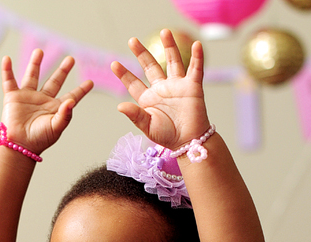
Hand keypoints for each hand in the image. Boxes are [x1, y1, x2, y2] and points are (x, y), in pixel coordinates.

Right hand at [0, 51, 93, 155]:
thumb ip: (65, 115)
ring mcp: (27, 97)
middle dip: (62, 70)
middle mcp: (42, 101)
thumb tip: (71, 101)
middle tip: (71, 59)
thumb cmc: (39, 139)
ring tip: (39, 51)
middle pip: (54, 81)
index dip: (81, 90)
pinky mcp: (13, 98)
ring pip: (32, 76)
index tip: (91, 82)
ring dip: (35, 63)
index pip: (71, 96)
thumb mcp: (56, 128)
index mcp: (55, 108)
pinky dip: (7, 71)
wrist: (19, 145)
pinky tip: (6, 60)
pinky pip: (9, 81)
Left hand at [111, 30, 210, 150]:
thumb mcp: (148, 126)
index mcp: (148, 99)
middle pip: (150, 66)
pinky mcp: (192, 87)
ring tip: (165, 31)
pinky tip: (196, 45)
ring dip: (169, 46)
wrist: (189, 142)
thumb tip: (120, 106)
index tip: (113, 64)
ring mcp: (177, 86)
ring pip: (172, 61)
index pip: (133, 83)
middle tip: (132, 41)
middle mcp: (161, 89)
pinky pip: (196, 69)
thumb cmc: (168, 136)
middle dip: (141, 53)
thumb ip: (135, 115)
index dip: (124, 74)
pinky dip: (197, 57)